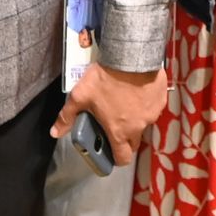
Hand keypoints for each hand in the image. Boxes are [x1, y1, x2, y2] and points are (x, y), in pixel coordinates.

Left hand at [51, 63, 166, 167]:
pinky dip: (145, 103)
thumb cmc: (105, 79)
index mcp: (119, 132)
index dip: (116, 158)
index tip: (110, 150)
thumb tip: (54, 132)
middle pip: (133, 143)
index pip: (122, 158)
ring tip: (124, 101)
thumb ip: (67, 117)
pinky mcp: (160, 100)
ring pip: (143, 123)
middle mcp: (138, 127)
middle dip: (124, 138)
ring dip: (135, 118)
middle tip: (114, 123)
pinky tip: (136, 91)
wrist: (131, 57)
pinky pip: (152, 107)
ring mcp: (152, 114)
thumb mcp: (80, 96)